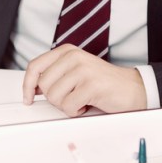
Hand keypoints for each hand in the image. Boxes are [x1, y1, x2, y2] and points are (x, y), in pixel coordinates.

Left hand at [22, 44, 145, 115]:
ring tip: (81, 99)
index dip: (27, 84)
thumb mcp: (75, 72)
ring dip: (67, 105)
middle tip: (72, 98)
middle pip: (43, 85)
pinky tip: (88, 104)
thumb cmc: (103, 84)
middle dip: (55, 98)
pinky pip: (68, 106)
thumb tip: (32, 88)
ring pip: (54, 97)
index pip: (35, 66)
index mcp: (66, 51)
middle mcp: (73, 56)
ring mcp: (82, 69)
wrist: (133, 89)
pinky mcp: (91, 84)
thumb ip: (55, 76)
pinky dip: (76, 111)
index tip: (28, 97)